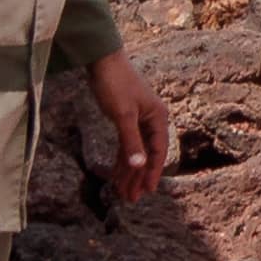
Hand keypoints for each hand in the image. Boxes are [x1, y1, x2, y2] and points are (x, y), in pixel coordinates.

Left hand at [86, 49, 172, 200]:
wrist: (102, 61)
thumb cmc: (115, 84)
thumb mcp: (123, 115)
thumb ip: (131, 142)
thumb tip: (140, 166)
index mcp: (157, 117)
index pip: (158, 151)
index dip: (153, 172)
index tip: (147, 191)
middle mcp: (152, 120)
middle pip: (147, 154)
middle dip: (139, 177)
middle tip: (132, 198)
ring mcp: (139, 120)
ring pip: (136, 151)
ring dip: (130, 171)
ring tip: (123, 193)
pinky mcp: (126, 119)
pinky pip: (126, 144)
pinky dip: (122, 159)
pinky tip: (116, 174)